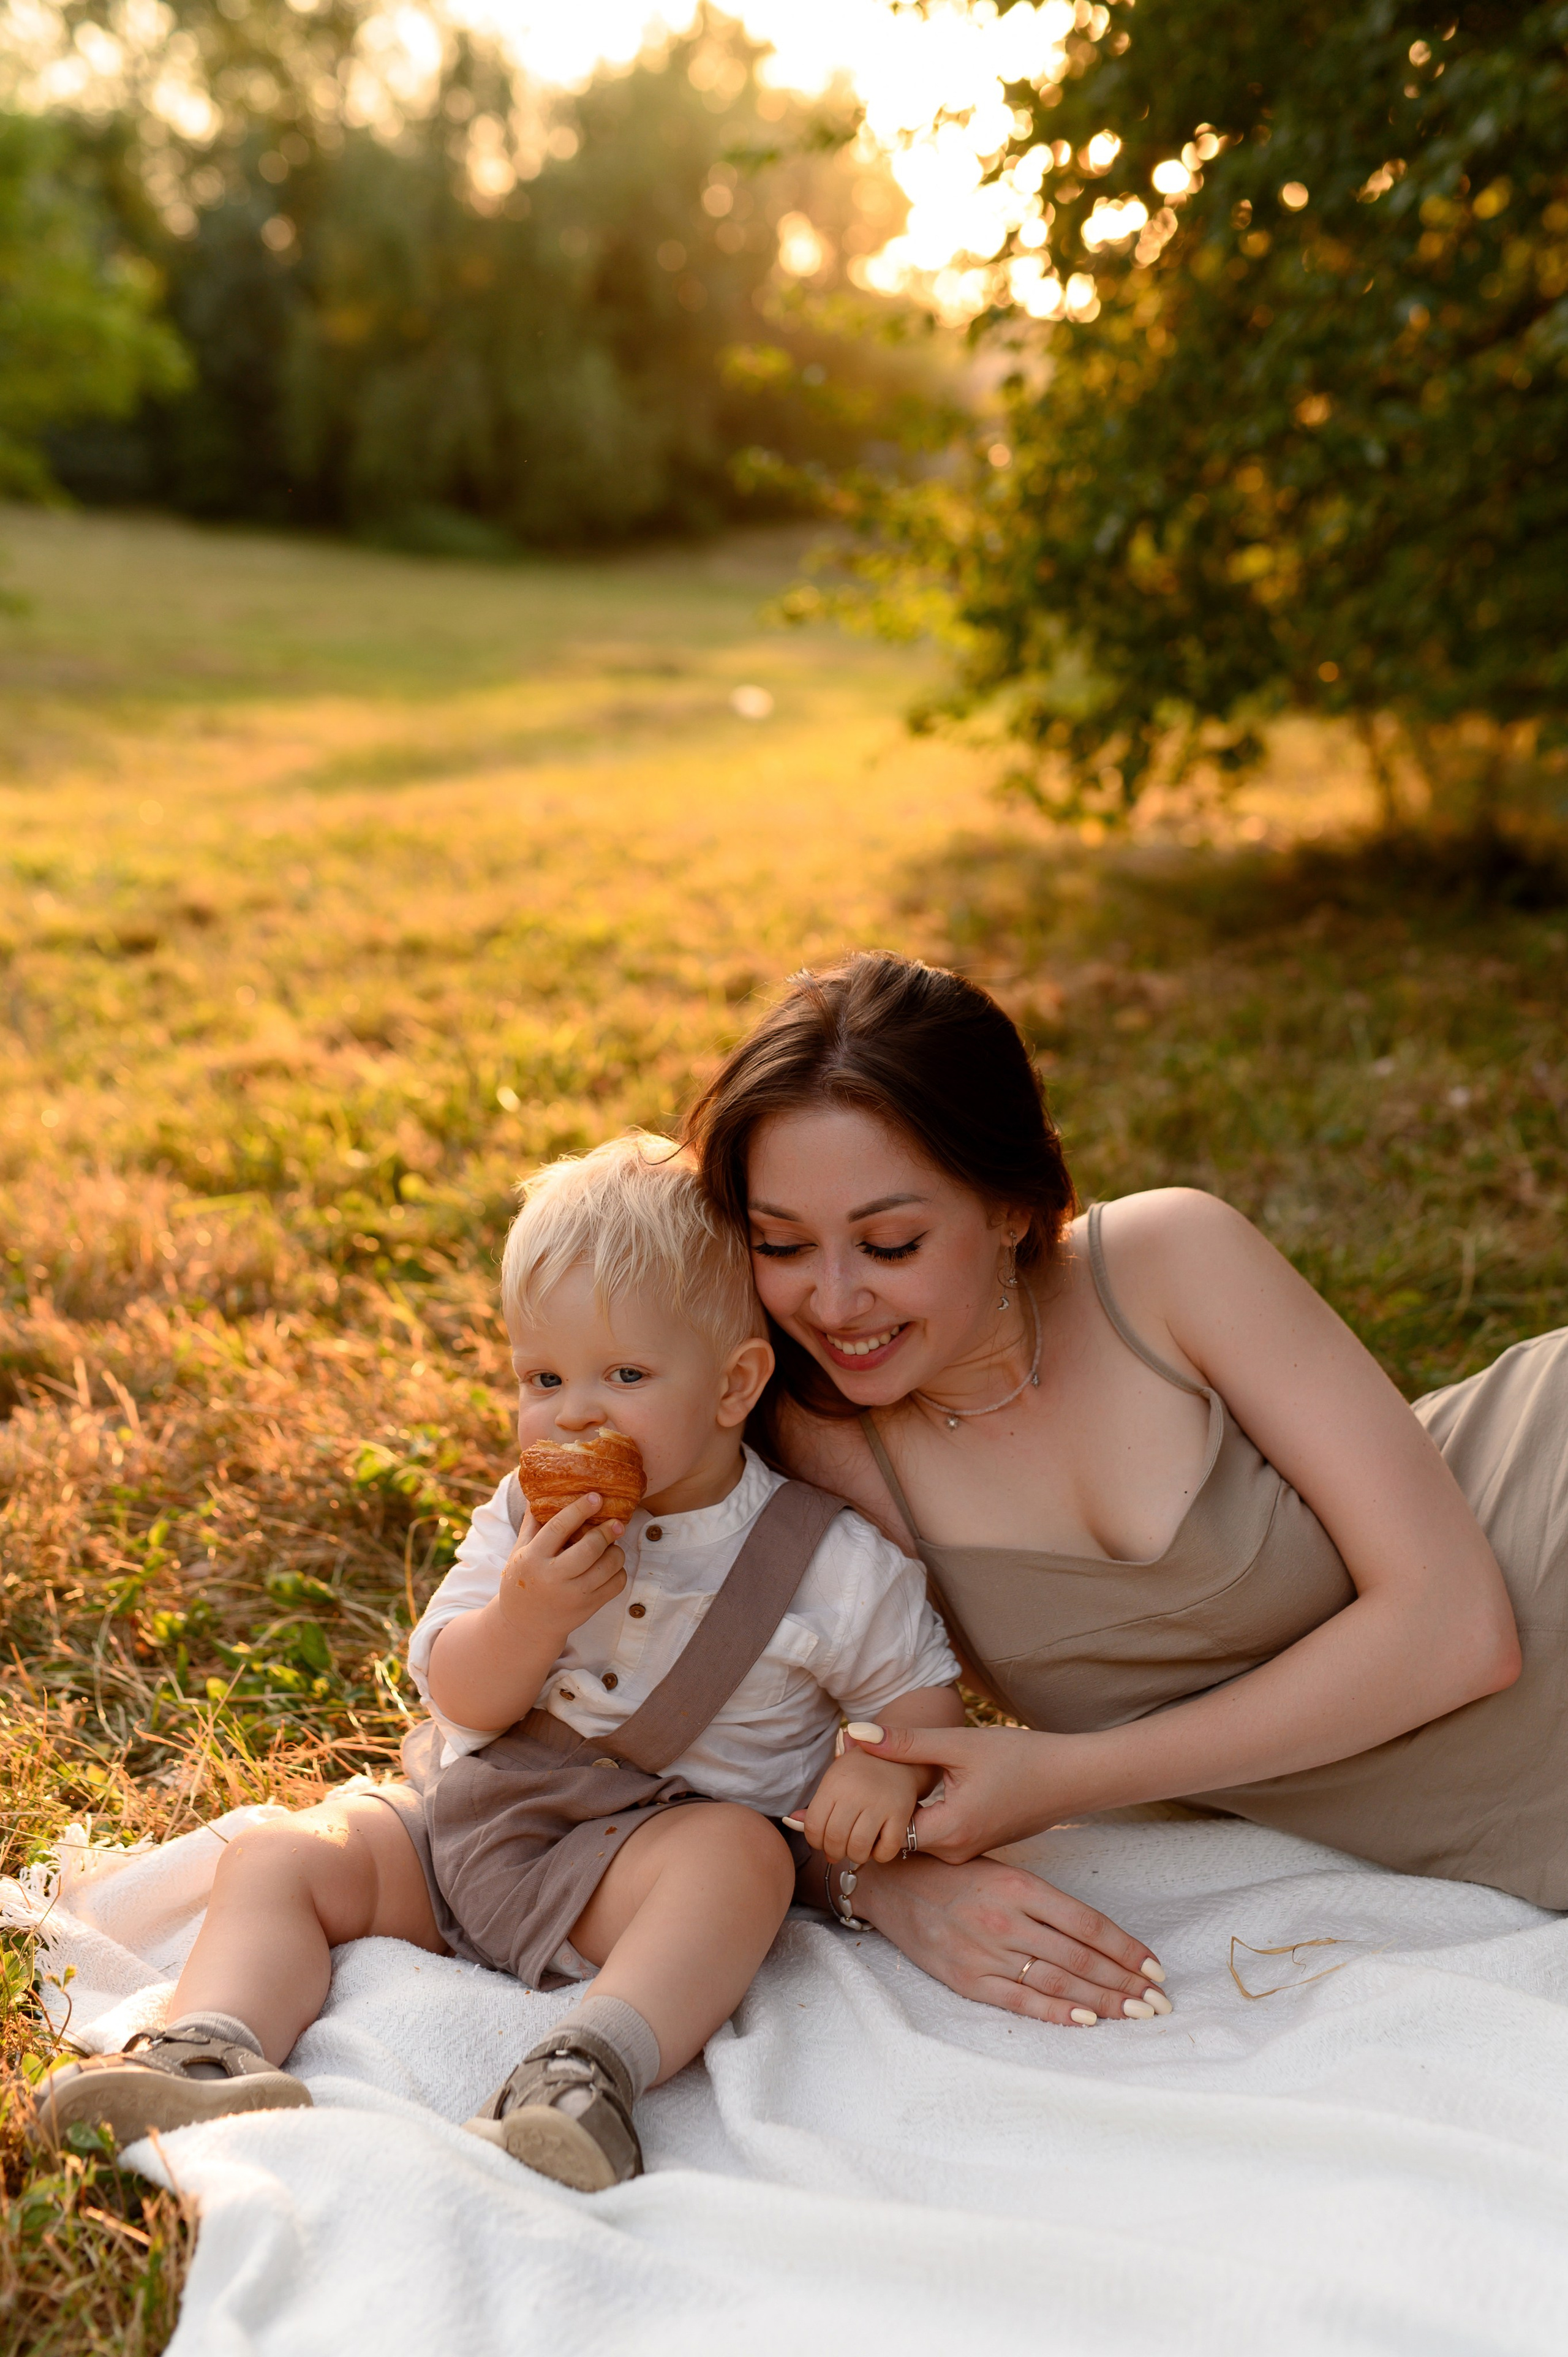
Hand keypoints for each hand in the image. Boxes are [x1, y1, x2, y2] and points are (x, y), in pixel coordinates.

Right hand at [497, 1492, 626, 1643]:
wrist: (524, 1626)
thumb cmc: (523, 1579)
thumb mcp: (520, 1550)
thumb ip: (532, 1522)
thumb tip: (541, 1489)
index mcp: (532, 1558)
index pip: (558, 1527)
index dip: (580, 1509)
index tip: (597, 1496)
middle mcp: (552, 1577)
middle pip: (589, 1549)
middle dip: (607, 1532)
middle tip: (617, 1523)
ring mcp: (572, 1596)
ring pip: (608, 1567)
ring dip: (616, 1552)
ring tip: (612, 1546)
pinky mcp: (587, 1609)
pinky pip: (616, 1585)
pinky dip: (619, 1572)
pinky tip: (611, 1566)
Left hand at [794, 1746, 922, 1865]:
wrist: (899, 1756)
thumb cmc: (860, 1773)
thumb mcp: (834, 1781)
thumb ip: (815, 1805)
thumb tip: (791, 1822)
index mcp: (834, 1784)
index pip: (813, 1826)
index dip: (815, 1841)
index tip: (822, 1841)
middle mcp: (855, 1794)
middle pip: (835, 1839)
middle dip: (833, 1852)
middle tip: (838, 1850)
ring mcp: (880, 1804)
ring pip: (859, 1848)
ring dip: (855, 1856)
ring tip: (856, 1850)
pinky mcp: (901, 1813)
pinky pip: (886, 1849)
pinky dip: (879, 1856)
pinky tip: (877, 1846)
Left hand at [840, 1722, 1071, 1862]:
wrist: (1072, 1777)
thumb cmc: (1021, 1758)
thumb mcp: (959, 1744)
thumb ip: (905, 1742)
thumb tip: (854, 1733)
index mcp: (949, 1832)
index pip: (884, 1832)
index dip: (863, 1809)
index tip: (848, 1784)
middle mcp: (956, 1853)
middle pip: (897, 1837)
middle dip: (877, 1810)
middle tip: (858, 1782)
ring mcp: (968, 1853)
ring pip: (917, 1836)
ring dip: (900, 1811)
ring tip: (883, 1779)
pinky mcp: (977, 1845)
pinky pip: (937, 1835)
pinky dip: (922, 1814)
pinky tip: (919, 1787)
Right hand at [848, 1851, 1170, 2026]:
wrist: (889, 1882)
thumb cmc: (953, 1872)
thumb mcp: (1002, 1868)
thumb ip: (1043, 1900)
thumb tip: (1096, 1936)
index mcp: (1019, 1884)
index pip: (1088, 1924)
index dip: (1126, 1949)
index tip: (1155, 1968)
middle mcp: (1006, 1918)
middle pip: (1080, 1959)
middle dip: (1125, 1984)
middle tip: (1159, 2004)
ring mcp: (985, 1951)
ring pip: (1057, 1983)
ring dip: (1102, 2002)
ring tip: (1136, 2014)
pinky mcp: (965, 1978)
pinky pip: (1019, 2001)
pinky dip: (1055, 2013)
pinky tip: (1086, 2021)